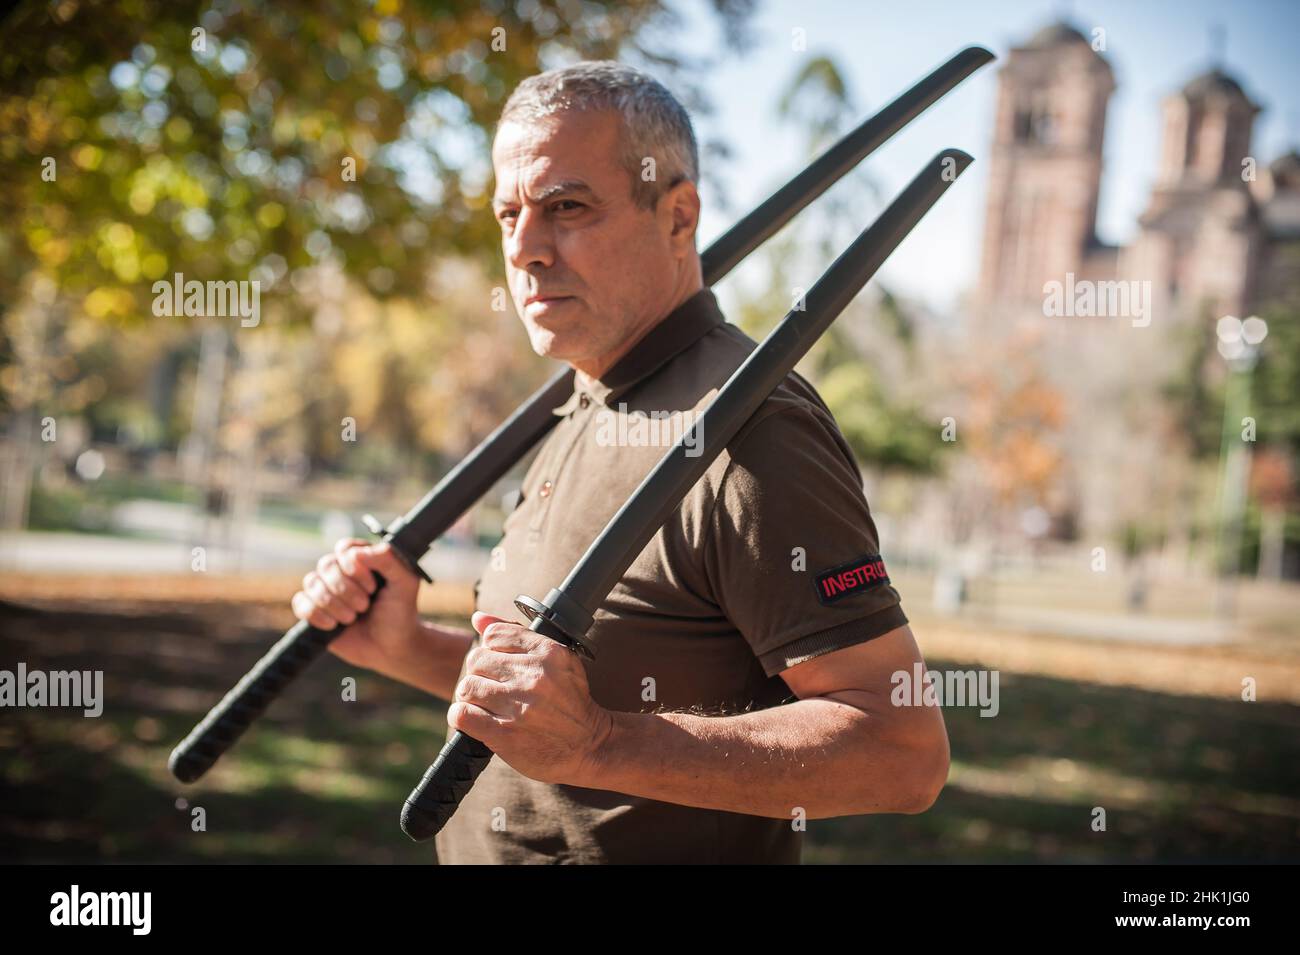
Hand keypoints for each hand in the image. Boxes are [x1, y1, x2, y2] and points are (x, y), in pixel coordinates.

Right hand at [291, 538, 420, 676]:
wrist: (391, 648)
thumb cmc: (400, 613)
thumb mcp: (405, 583)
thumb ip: (388, 560)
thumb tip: (355, 552)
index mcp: (363, 559)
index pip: (345, 549)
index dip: (354, 567)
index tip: (372, 587)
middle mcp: (342, 571)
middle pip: (326, 565)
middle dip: (346, 589)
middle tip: (365, 606)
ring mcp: (326, 590)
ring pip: (311, 582)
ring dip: (333, 603)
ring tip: (352, 618)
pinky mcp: (314, 610)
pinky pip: (300, 602)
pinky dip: (315, 614)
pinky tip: (333, 626)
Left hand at [450, 612, 613, 786]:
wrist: (590, 745)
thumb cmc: (570, 700)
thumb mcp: (556, 660)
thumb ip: (516, 635)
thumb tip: (478, 618)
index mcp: (549, 653)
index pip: (494, 635)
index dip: (492, 649)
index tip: (502, 665)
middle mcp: (534, 677)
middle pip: (476, 660)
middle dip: (481, 673)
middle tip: (495, 687)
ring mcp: (519, 707)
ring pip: (467, 686)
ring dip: (472, 696)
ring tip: (488, 704)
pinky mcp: (504, 735)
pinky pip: (461, 715)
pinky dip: (463, 716)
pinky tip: (478, 720)